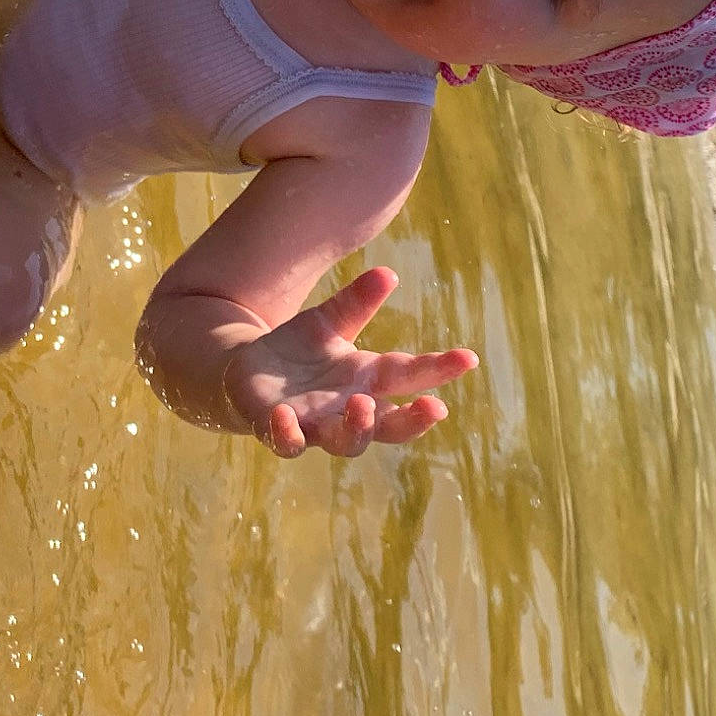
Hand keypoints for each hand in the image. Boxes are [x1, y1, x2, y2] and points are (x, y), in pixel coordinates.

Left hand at [222, 266, 477, 456]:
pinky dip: (288, 433)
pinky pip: (287, 442)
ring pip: (345, 442)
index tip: (467, 358)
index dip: (438, 370)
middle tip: (435, 406)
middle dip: (414, 420)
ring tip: (362, 405)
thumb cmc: (298, 350)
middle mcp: (347, 409)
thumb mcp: (329, 321)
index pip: (409, 376)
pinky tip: (287, 416)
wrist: (248, 371)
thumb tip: (388, 272)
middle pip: (389, 426)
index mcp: (367, 380)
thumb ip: (356, 302)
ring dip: (357, 428)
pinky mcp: (279, 430)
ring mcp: (316, 424)